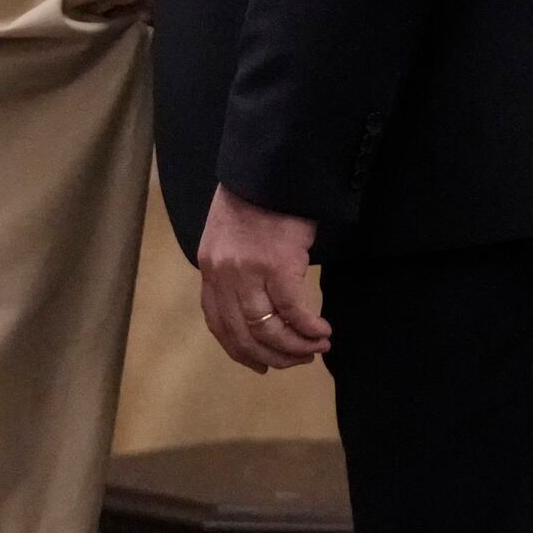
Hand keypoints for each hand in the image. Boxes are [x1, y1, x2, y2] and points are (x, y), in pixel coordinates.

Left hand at [197, 184, 329, 373]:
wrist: (271, 167)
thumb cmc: (257, 196)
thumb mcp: (230, 234)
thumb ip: (233, 268)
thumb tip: (254, 303)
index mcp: (209, 266)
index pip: (218, 323)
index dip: (240, 351)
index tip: (261, 365)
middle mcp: (223, 274)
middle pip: (244, 335)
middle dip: (274, 355)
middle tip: (299, 360)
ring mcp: (248, 272)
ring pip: (269, 330)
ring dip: (295, 347)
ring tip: (316, 347)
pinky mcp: (277, 266)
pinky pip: (294, 313)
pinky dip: (309, 329)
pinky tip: (323, 331)